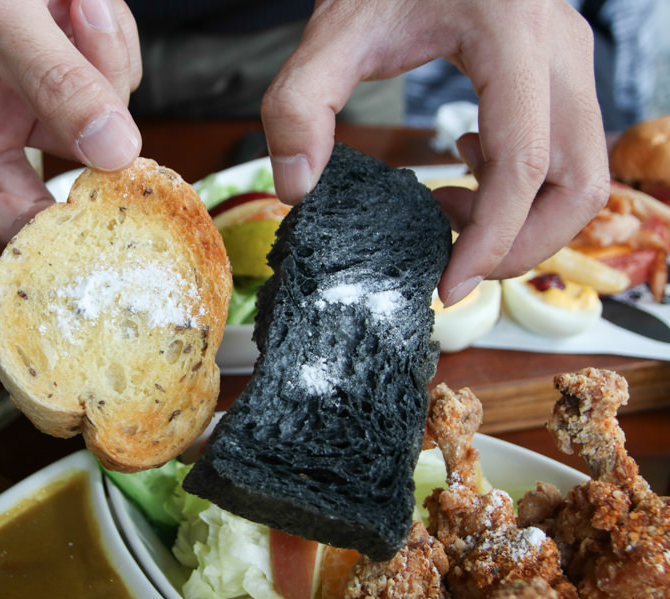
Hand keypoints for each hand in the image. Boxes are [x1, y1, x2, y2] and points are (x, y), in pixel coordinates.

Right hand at [0, 0, 141, 242]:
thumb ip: (54, 80)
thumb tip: (115, 150)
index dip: (23, 225)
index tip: (77, 221)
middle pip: (43, 172)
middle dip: (83, 133)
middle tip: (116, 129)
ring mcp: (21, 95)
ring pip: (89, 123)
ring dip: (100, 64)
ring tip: (76, 1)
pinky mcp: (60, 72)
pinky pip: (107, 82)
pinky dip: (109, 41)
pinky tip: (84, 2)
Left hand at [261, 0, 608, 304]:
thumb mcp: (334, 29)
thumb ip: (300, 104)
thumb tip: (297, 188)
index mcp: (511, 35)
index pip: (525, 162)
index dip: (493, 239)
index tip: (450, 285)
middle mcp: (559, 48)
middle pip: (580, 182)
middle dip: (523, 245)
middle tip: (456, 267)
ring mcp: (569, 60)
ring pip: (585, 173)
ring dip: (526, 220)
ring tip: (447, 210)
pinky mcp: (559, 72)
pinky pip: (568, 151)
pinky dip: (525, 188)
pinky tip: (463, 170)